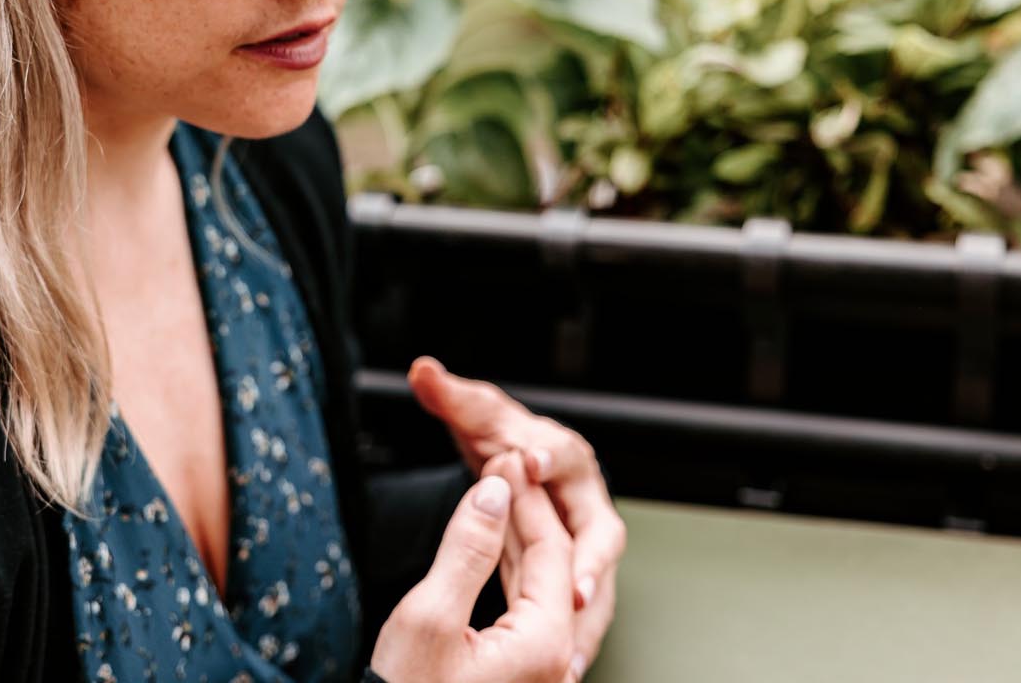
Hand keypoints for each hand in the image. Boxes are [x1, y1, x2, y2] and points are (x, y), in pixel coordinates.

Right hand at [370, 451, 579, 682]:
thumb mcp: (429, 615)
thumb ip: (467, 549)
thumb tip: (495, 492)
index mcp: (544, 644)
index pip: (550, 548)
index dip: (526, 495)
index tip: (504, 457)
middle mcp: (552, 660)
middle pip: (552, 565)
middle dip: (525, 509)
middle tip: (502, 466)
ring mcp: (537, 672)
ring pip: (538, 586)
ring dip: (517, 535)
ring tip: (496, 493)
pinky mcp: (516, 677)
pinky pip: (525, 609)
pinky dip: (510, 568)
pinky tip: (495, 547)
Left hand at [408, 356, 625, 677]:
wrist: (520, 461)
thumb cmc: (502, 436)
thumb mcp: (476, 416)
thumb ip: (450, 395)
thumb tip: (421, 369)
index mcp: (566, 455)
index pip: (565, 454)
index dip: (549, 461)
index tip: (529, 463)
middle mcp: (584, 500)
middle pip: (599, 534)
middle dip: (590, 564)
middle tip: (576, 591)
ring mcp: (583, 542)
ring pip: (593, 581)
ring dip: (584, 617)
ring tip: (572, 657)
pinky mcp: (573, 574)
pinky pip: (577, 610)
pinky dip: (573, 638)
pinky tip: (564, 671)